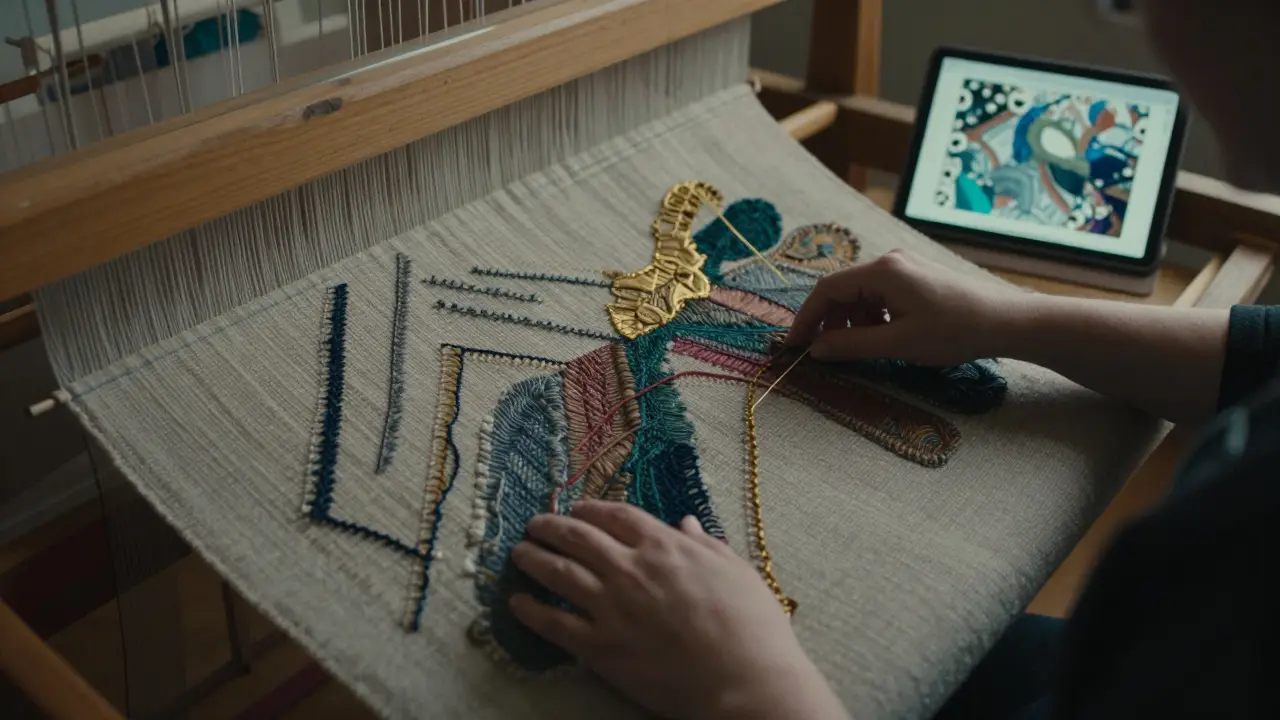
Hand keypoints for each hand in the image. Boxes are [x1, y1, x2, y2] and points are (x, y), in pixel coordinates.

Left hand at [509, 501, 848, 719]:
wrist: (746, 682)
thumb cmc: (753, 628)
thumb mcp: (737, 572)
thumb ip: (706, 545)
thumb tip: (686, 523)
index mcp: (665, 546)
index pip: (616, 515)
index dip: (591, 509)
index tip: (576, 509)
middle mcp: (631, 569)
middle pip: (578, 537)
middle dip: (551, 526)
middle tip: (535, 524)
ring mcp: (612, 608)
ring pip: (558, 573)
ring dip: (533, 559)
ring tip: (519, 553)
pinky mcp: (601, 648)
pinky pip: (554, 624)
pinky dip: (530, 611)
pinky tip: (516, 603)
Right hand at [786, 249, 1026, 365]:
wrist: (1007, 321)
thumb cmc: (955, 331)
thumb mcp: (899, 343)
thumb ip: (852, 345)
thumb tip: (815, 350)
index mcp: (883, 270)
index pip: (827, 290)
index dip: (806, 319)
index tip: (794, 346)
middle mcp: (890, 261)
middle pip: (842, 290)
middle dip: (829, 322)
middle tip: (824, 353)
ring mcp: (904, 267)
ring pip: (860, 294)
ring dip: (851, 322)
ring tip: (861, 348)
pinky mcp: (916, 277)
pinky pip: (879, 295)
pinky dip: (871, 317)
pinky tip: (884, 337)